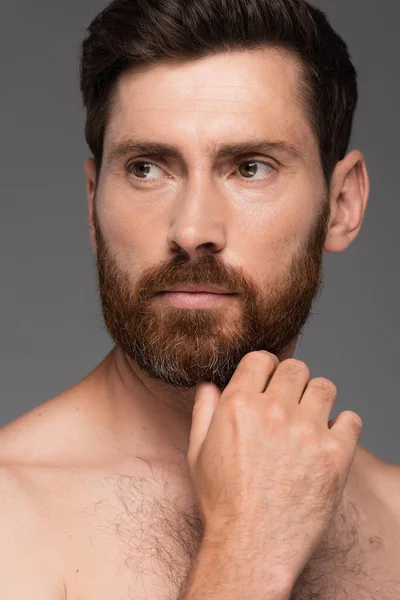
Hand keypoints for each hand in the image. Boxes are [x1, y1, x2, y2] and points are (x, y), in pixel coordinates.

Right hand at [187, 351, 362, 586]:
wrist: (252, 546)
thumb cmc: (223, 502)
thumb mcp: (197, 452)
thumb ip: (203, 410)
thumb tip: (209, 385)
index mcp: (238, 405)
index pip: (261, 359)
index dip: (266, 367)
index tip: (270, 381)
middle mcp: (273, 411)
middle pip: (296, 367)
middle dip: (292, 380)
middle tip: (290, 403)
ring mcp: (307, 431)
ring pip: (325, 387)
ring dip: (317, 399)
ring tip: (310, 421)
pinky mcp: (335, 454)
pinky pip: (351, 419)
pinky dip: (342, 427)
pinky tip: (327, 441)